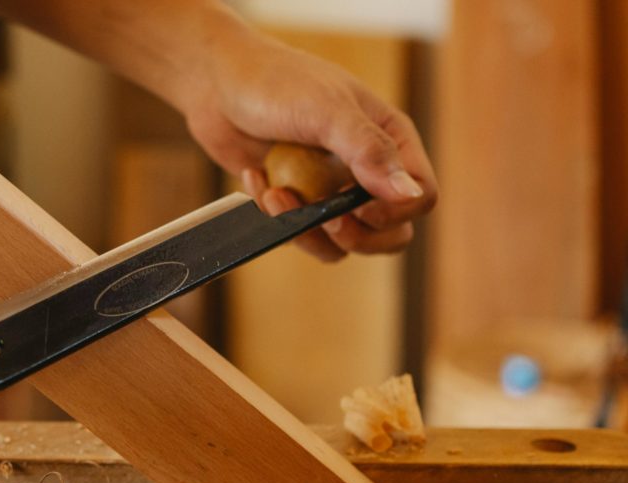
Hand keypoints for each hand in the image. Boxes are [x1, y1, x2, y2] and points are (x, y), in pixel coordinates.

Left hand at [180, 20, 437, 261]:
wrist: (218, 87)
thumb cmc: (276, 84)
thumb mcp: (326, 111)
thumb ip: (368, 151)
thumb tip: (408, 193)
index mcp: (390, 141)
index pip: (419, 195)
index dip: (396, 212)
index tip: (358, 207)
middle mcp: (366, 170)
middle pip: (390, 234)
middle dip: (359, 237)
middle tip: (327, 222)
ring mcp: (330, 192)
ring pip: (341, 244)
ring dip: (307, 230)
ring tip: (275, 196)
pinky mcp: (296, 205)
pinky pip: (298, 234)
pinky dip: (276, 218)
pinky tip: (256, 180)